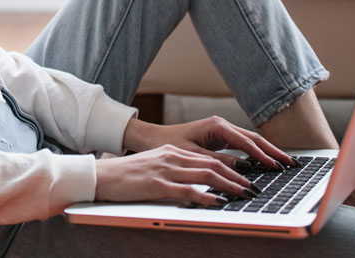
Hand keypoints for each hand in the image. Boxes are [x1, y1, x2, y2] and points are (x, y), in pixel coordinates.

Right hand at [94, 145, 254, 204]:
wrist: (101, 176)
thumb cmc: (126, 175)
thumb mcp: (154, 167)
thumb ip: (175, 171)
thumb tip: (197, 183)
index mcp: (172, 152)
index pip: (208, 158)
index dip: (231, 168)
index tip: (246, 178)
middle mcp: (172, 157)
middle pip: (212, 165)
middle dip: (237, 177)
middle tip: (253, 188)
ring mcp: (165, 170)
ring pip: (205, 175)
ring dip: (229, 185)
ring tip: (244, 194)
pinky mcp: (156, 184)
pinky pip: (187, 190)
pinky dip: (206, 196)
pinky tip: (218, 202)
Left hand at [123, 115, 297, 171]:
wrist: (152, 138)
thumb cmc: (168, 145)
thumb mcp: (193, 156)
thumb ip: (218, 162)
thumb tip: (244, 169)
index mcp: (217, 126)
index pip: (247, 142)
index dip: (263, 156)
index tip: (277, 167)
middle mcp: (222, 125)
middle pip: (254, 139)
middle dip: (274, 151)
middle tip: (291, 164)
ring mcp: (222, 130)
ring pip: (250, 141)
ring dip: (268, 152)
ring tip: (285, 163)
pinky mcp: (219, 137)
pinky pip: (243, 145)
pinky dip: (256, 153)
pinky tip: (266, 162)